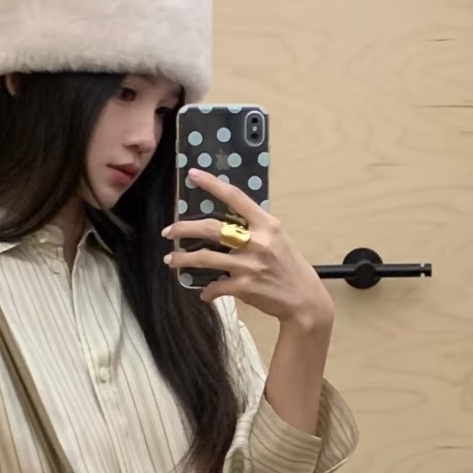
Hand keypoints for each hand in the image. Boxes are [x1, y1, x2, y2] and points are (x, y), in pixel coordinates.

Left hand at [162, 171, 334, 333]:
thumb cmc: (289, 266)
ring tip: (171, 259)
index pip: (235, 197)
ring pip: (205, 258)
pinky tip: (204, 291)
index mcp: (266, 224)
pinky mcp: (244, 287)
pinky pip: (216, 286)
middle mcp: (257, 241)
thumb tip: (227, 223)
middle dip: (184, 229)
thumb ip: (255, 228)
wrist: (304, 299)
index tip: (193, 174)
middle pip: (211, 228)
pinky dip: (207, 290)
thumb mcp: (277, 238)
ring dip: (183, 259)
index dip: (212, 184)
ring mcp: (249, 265)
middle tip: (169, 231)